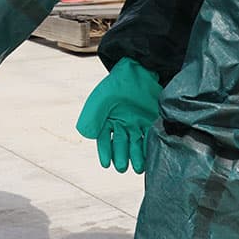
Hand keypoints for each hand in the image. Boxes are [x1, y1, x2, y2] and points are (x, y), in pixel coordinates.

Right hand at [75, 57, 161, 173]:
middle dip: (121, 157)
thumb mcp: (100, 99)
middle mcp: (122, 123)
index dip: (105, 152)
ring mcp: (137, 123)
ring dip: (136, 157)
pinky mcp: (151, 120)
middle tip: (122, 167)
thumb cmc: (116, 84)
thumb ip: (91, 117)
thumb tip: (87, 135)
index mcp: (107, 119)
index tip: (106, 164)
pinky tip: (149, 156)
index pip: (104, 140)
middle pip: (121, 144)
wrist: (138, 70)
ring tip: (137, 167)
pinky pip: (150, 136)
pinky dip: (149, 147)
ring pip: (136, 144)